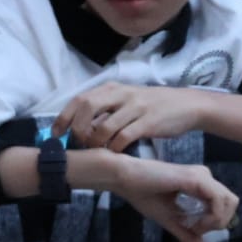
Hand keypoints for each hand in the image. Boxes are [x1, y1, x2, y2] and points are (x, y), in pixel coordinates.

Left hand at [54, 82, 205, 151]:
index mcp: (113, 88)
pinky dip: (114, 148)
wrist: (186, 106)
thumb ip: (106, 108)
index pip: (80, 99)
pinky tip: (115, 153)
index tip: (55, 134)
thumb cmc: (152, 106)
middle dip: (77, 128)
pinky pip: (124, 137)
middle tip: (78, 144)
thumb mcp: (127, 100)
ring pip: (104, 126)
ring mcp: (135, 107)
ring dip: (95, 142)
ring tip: (97, 151)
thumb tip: (79, 125)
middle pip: (87, 107)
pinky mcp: (148, 122)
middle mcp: (121, 94)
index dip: (64, 116)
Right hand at [109, 157, 237, 241]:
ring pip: (229, 202)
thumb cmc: (144, 195)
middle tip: (195, 228)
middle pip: (231, 203)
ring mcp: (201, 176)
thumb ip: (190, 237)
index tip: (193, 228)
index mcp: (201, 184)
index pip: (226, 205)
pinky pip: (217, 200)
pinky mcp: (195, 178)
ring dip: (214, 220)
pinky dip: (210, 216)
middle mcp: (205, 177)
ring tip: (193, 224)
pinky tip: (193, 221)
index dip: (215, 222)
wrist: (125, 179)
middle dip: (218, 222)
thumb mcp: (171, 221)